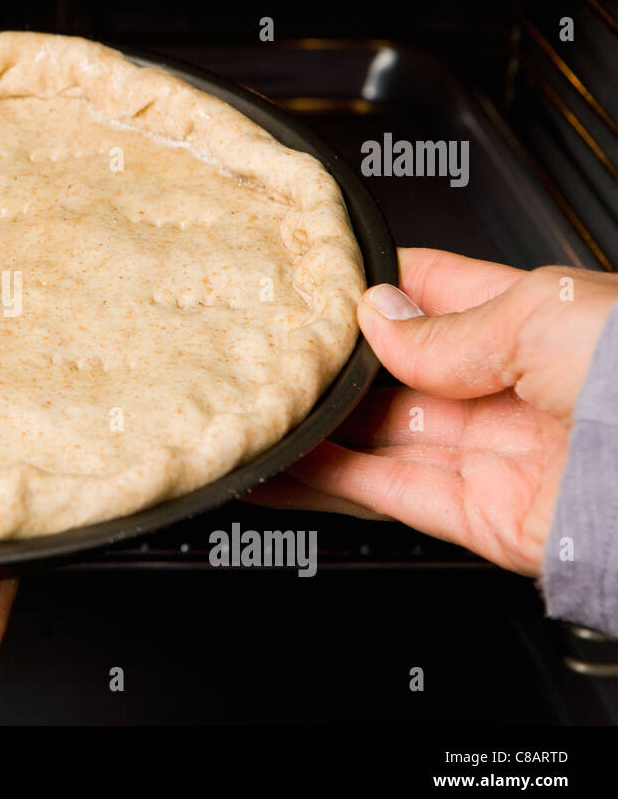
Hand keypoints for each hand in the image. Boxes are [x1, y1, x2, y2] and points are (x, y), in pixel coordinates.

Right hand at [249, 247, 617, 575]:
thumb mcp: (538, 312)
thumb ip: (442, 326)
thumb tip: (378, 320)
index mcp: (535, 322)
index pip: (434, 294)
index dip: (373, 287)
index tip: (314, 282)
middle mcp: (510, 388)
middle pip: (397, 373)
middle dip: (336, 363)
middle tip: (274, 350)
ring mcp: (493, 453)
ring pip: (382, 438)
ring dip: (318, 428)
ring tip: (260, 409)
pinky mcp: (480, 515)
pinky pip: (388, 494)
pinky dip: (327, 482)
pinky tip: (283, 464)